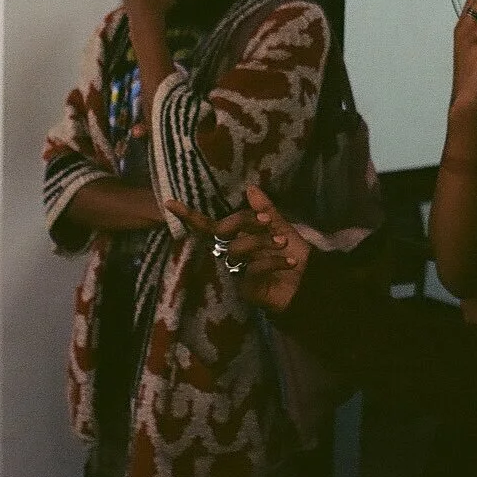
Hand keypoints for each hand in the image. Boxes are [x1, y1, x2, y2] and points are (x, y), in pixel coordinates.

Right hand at [166, 186, 310, 312]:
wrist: (307, 282)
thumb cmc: (290, 253)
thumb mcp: (280, 227)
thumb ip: (265, 210)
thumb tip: (250, 188)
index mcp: (235, 237)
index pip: (208, 225)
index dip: (189, 215)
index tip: (170, 203)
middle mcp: (229, 253)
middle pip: (221, 230)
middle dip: (244, 221)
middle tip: (266, 221)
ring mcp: (234, 272)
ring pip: (237, 249)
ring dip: (262, 242)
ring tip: (283, 242)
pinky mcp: (244, 289)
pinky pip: (252, 268)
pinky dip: (273, 261)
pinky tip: (290, 262)